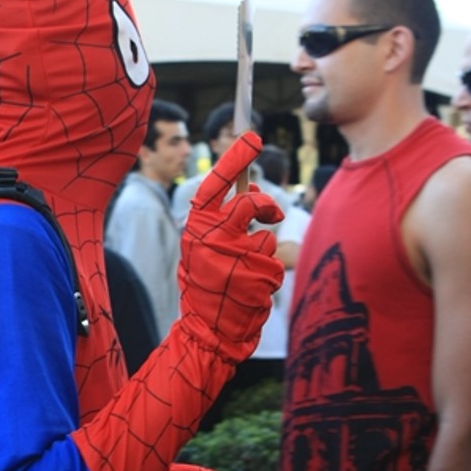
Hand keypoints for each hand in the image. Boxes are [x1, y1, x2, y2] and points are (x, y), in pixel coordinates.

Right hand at [178, 132, 283, 364]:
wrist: (207, 334)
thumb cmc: (207, 289)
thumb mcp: (203, 252)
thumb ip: (221, 224)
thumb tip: (252, 193)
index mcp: (195, 229)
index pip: (215, 185)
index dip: (235, 158)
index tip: (253, 136)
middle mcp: (212, 238)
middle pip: (250, 203)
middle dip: (266, 206)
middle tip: (272, 212)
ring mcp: (235, 257)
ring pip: (266, 237)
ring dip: (264, 251)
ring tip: (246, 273)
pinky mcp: (257, 275)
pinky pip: (275, 263)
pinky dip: (270, 274)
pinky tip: (253, 291)